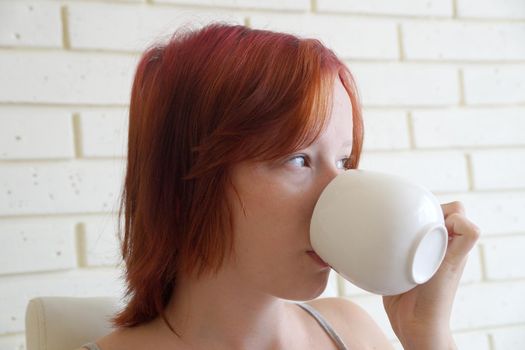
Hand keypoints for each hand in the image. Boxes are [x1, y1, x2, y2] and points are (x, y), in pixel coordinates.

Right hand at [382, 201, 480, 349]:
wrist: (413, 321)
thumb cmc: (437, 296)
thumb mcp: (454, 262)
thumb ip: (464, 237)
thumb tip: (457, 216)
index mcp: (451, 242)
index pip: (453, 210)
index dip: (442, 210)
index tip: (427, 223)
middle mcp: (435, 245)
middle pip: (429, 214)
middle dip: (418, 215)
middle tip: (408, 228)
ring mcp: (416, 253)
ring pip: (409, 226)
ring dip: (399, 227)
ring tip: (393, 236)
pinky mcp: (397, 261)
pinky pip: (390, 242)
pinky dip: (384, 241)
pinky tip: (380, 246)